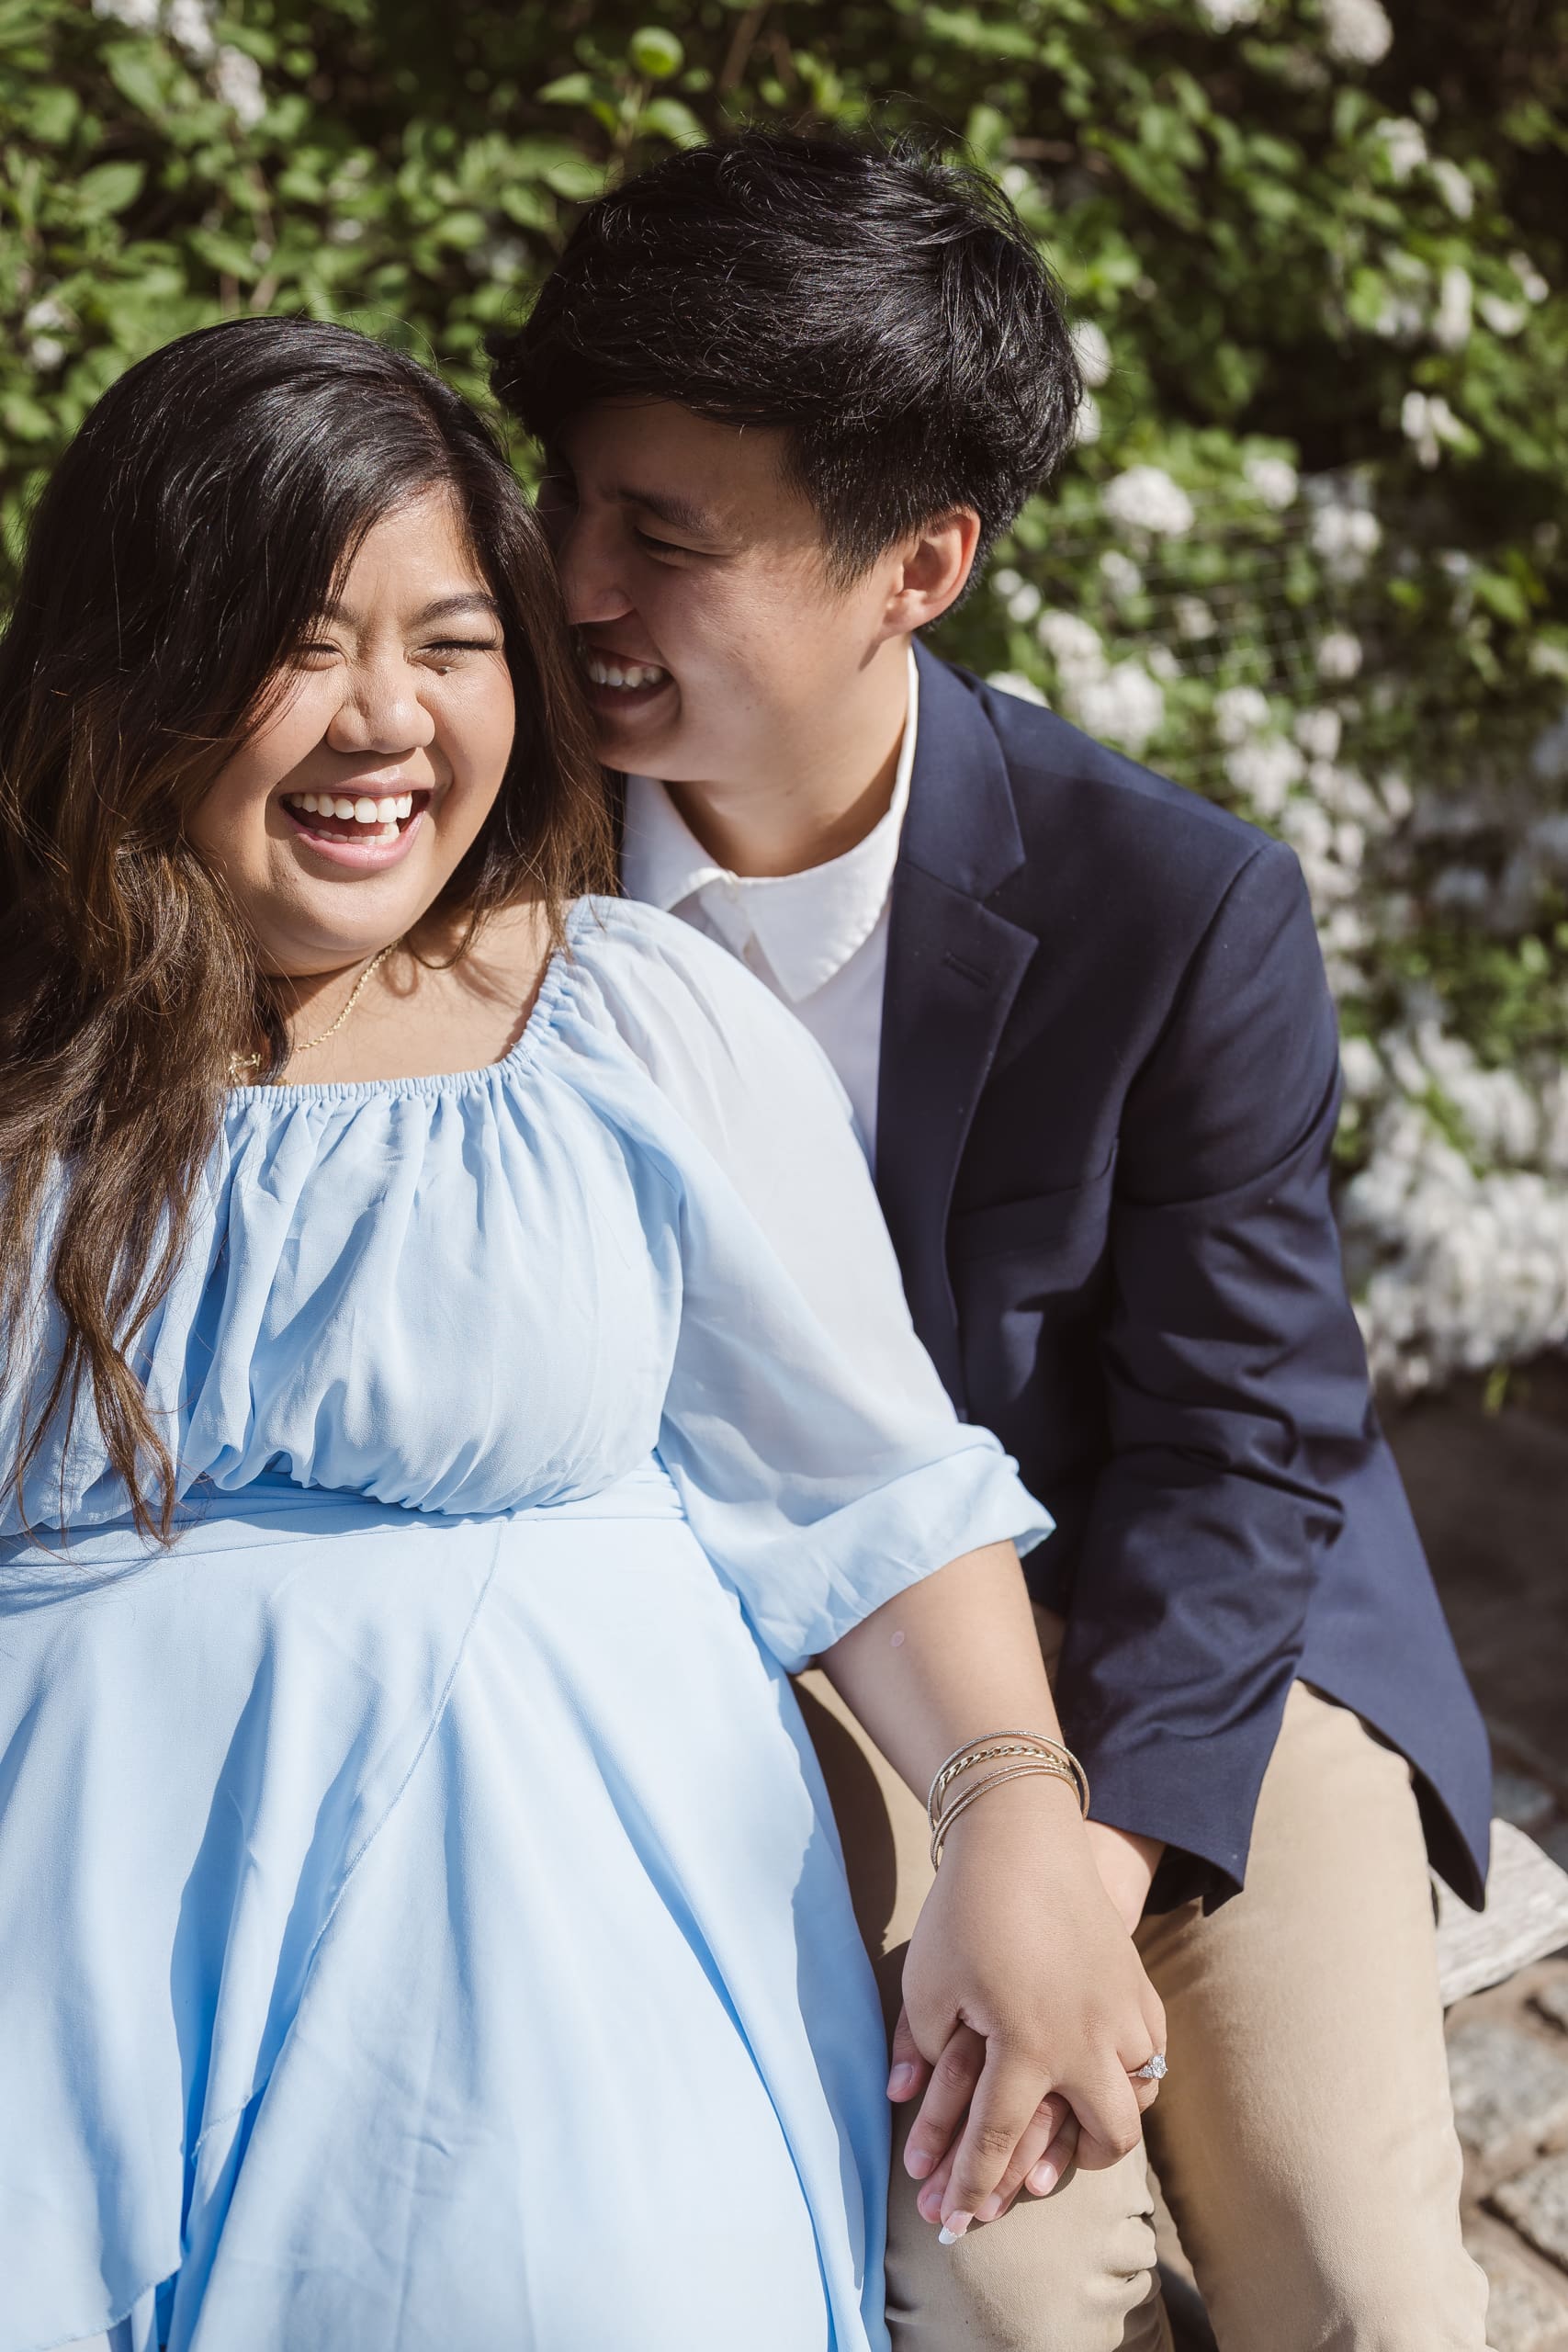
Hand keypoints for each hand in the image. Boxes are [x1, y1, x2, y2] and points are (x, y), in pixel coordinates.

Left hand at [894, 1775, 1165, 2239]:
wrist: (1022, 1833)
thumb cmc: (965, 1908)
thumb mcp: (928, 1981)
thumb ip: (923, 2046)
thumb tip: (904, 2094)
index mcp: (1028, 2047)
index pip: (999, 2140)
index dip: (973, 2186)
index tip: (954, 2224)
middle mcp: (1085, 2040)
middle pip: (1102, 2136)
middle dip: (1067, 2166)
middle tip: (1034, 2177)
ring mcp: (1119, 2010)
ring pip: (1138, 2095)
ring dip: (1109, 2118)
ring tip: (1078, 2126)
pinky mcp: (1135, 1979)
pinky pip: (1151, 2046)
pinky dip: (1134, 2069)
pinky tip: (1111, 2068)